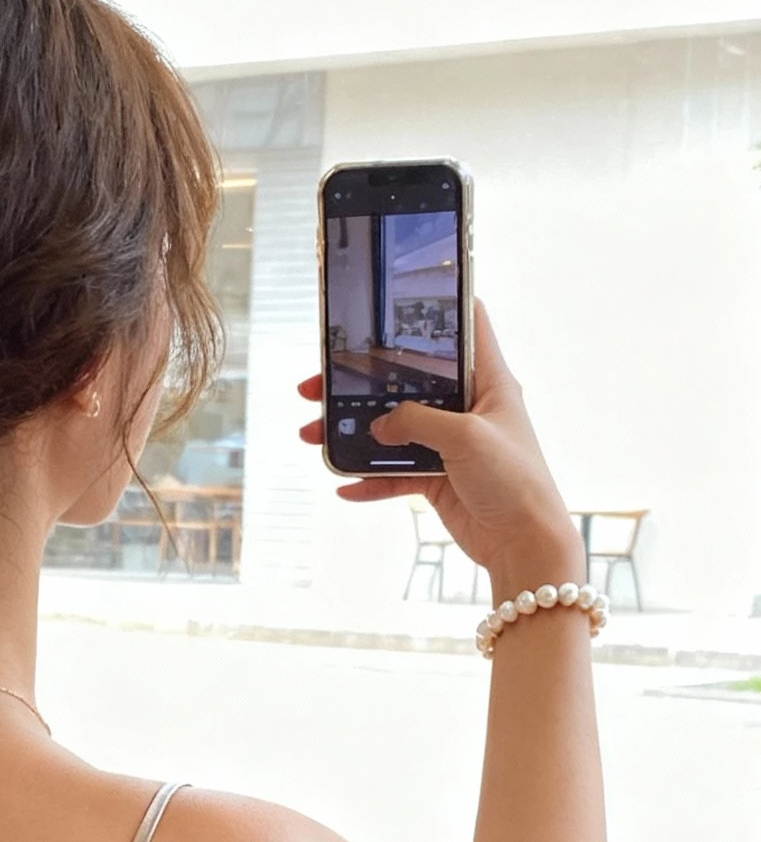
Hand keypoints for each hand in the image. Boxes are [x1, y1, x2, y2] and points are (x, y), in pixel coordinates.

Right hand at [298, 303, 584, 593]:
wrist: (524, 543)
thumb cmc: (515, 481)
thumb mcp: (464, 436)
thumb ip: (416, 421)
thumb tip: (379, 426)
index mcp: (487, 381)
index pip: (468, 325)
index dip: (439, 304)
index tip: (398, 298)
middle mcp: (467, 407)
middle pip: (407, 381)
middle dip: (362, 381)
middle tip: (321, 383)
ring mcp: (450, 444)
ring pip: (392, 429)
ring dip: (353, 433)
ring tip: (316, 435)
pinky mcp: (438, 479)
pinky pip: (393, 474)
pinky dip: (368, 479)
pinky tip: (344, 483)